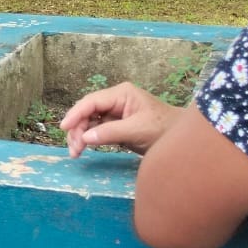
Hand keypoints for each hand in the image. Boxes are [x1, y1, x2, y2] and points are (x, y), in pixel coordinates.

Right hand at [60, 82, 180, 158]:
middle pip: (88, 111)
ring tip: (75, 153)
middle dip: (77, 129)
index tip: (64, 127)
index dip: (76, 113)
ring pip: (90, 121)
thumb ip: (111, 132)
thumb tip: (85, 138)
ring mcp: (116, 112)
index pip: (92, 101)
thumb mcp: (137, 130)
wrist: (183, 140)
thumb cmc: (164, 130)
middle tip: (73, 150)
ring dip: (81, 135)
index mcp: (121, 94)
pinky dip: (89, 139)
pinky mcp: (118, 125)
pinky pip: (97, 129)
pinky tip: (84, 148)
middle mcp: (116, 100)